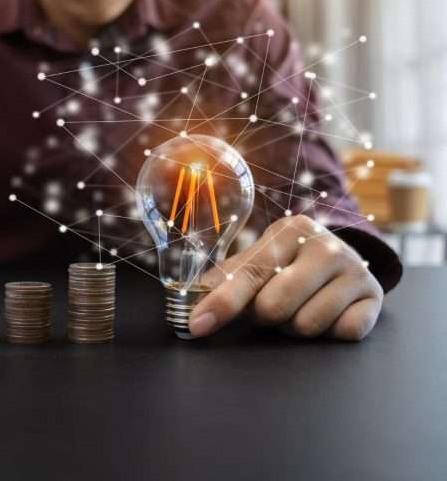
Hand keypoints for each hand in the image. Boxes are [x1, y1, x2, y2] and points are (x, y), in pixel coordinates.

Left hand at [189, 215, 383, 340]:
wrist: (342, 261)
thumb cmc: (288, 265)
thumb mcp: (258, 261)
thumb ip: (224, 281)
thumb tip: (190, 306)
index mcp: (290, 230)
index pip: (247, 275)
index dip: (220, 304)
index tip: (198, 326)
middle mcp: (326, 245)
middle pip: (274, 307)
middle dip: (266, 317)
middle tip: (272, 304)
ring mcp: (355, 269)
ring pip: (307, 326)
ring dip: (296, 327)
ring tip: (300, 306)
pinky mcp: (374, 296)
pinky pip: (343, 333)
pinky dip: (330, 333)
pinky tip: (328, 312)